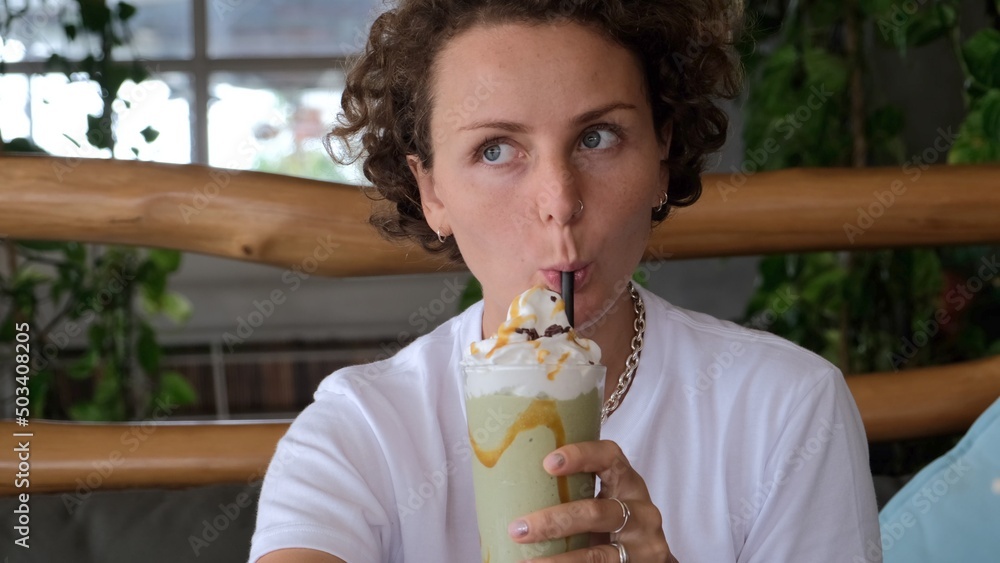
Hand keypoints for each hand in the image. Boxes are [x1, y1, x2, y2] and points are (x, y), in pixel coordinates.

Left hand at [507, 439, 677, 561]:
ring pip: (597, 554)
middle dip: (553, 521)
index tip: (547, 463)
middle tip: (518, 529)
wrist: (650, 560)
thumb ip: (575, 491)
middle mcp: (641, 511)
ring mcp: (643, 545)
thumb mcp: (606, 499)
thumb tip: (508, 487)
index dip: (581, 455)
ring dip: (557, 560)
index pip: (609, 456)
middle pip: (595, 511)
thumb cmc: (615, 521)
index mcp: (628, 482)